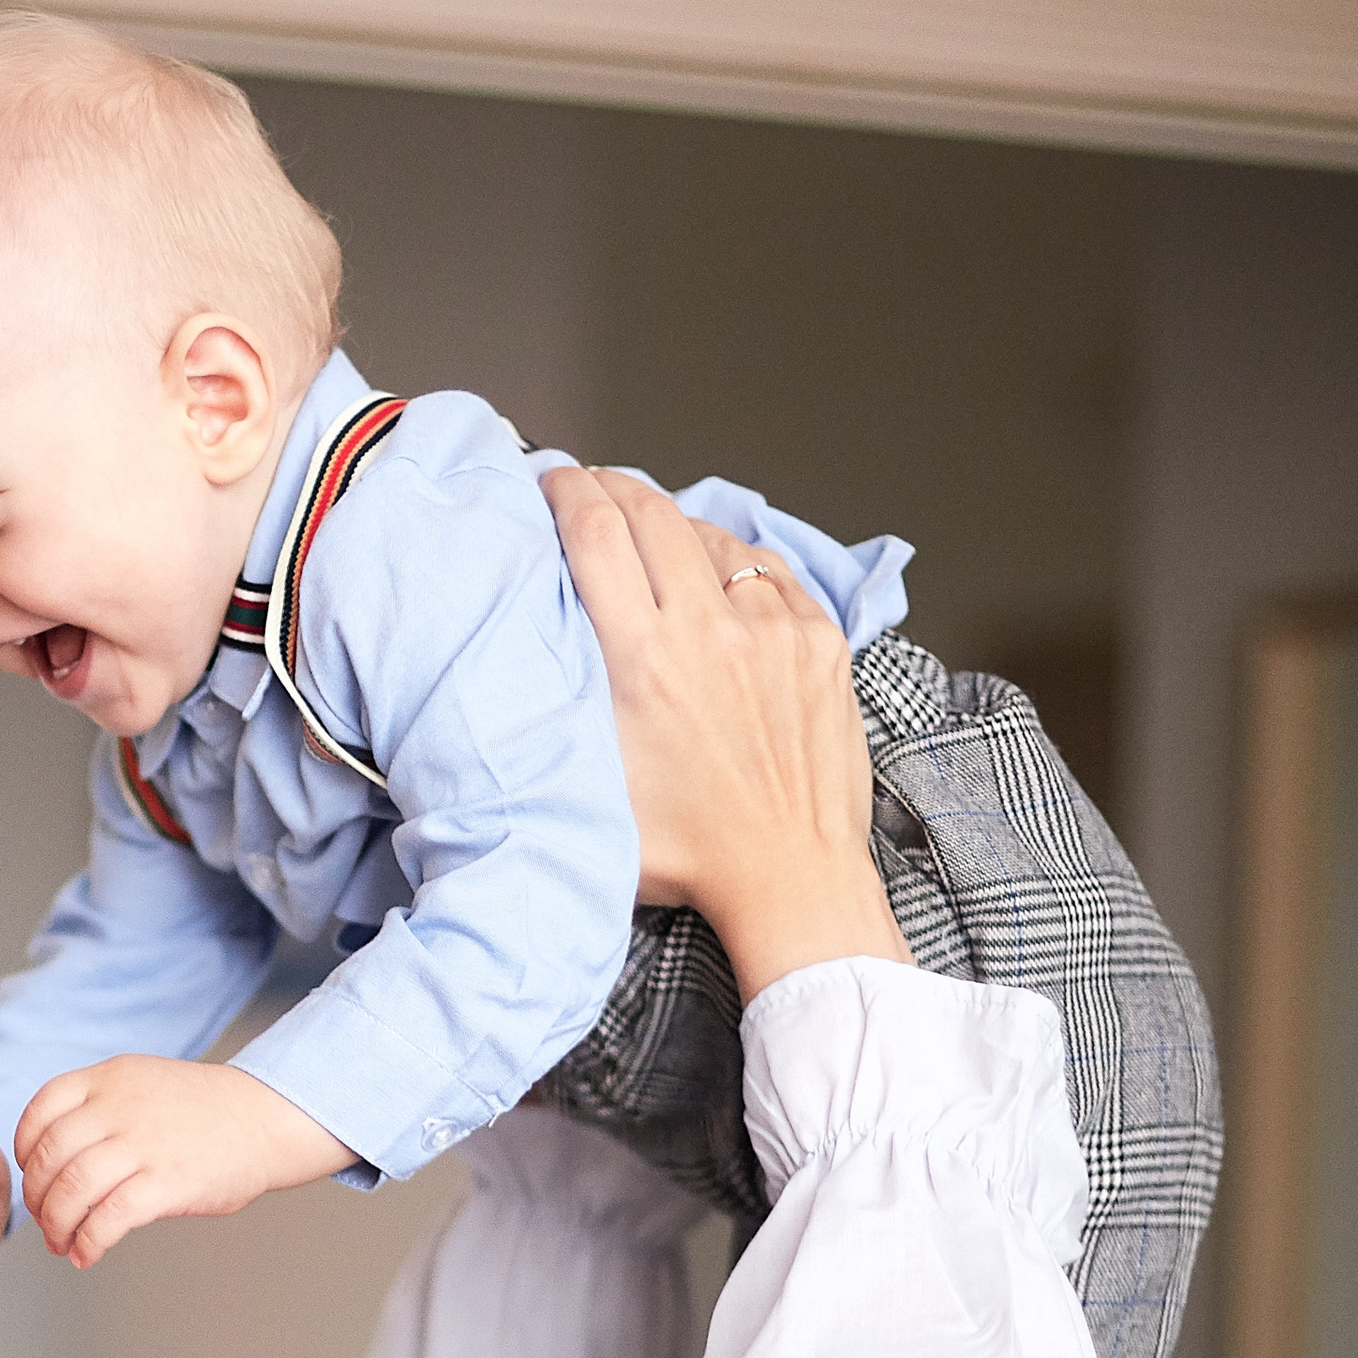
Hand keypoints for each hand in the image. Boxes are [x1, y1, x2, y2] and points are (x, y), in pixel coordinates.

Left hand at [14, 1055, 351, 1266]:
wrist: (265, 1117)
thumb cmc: (203, 1111)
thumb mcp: (142, 1083)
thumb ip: (99, 1108)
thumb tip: (54, 1163)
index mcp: (110, 1078)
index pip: (41, 1111)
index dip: (26, 1150)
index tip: (33, 1175)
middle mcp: (119, 1107)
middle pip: (50, 1158)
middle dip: (38, 1199)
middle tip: (46, 1221)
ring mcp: (142, 1144)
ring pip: (71, 1191)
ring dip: (56, 1227)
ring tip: (62, 1243)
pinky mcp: (166, 1182)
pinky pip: (107, 1219)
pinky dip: (88, 1243)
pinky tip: (87, 1254)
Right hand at [546, 467, 909, 1004]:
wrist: (790, 876)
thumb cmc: (689, 851)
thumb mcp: (594, 782)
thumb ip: (567, 708)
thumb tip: (537, 649)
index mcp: (644, 661)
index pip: (596, 532)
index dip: (567, 490)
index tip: (552, 481)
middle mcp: (709, 631)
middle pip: (650, 514)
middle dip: (612, 488)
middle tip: (591, 487)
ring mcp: (773, 630)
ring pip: (712, 537)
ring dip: (674, 527)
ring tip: (653, 536)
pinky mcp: (819, 642)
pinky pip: (770, 571)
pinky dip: (735, 563)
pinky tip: (717, 576)